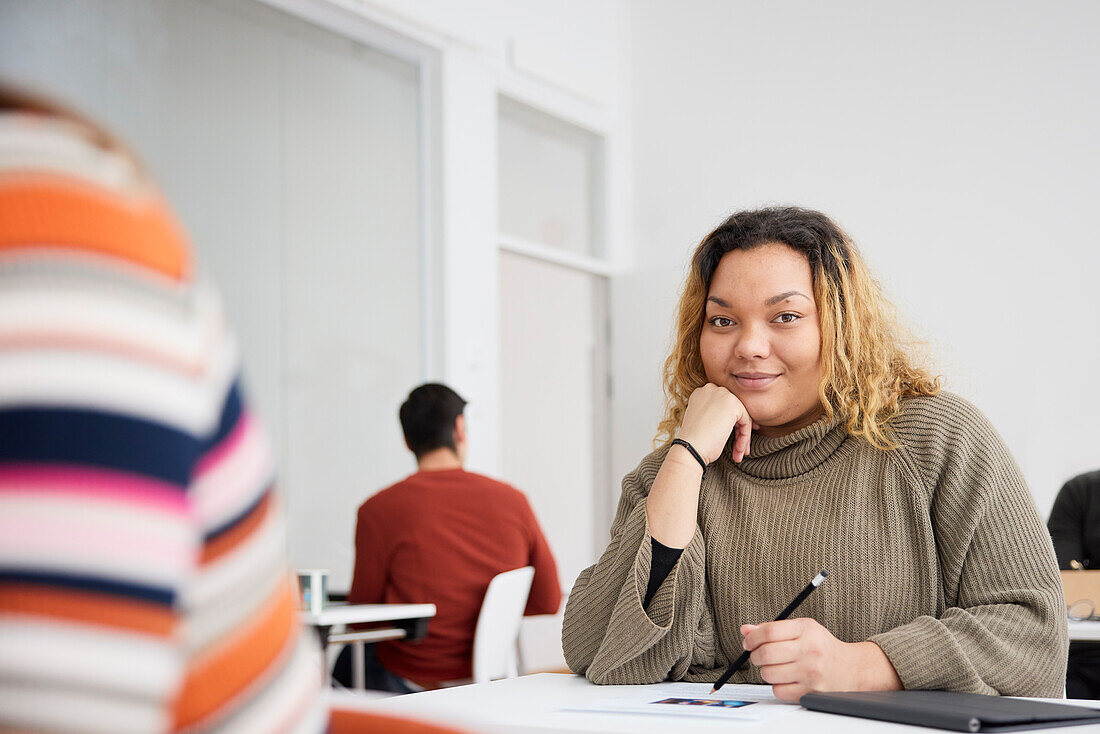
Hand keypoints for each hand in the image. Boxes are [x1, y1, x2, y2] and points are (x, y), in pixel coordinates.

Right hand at [677, 384, 755, 463]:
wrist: (689, 449)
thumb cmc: (694, 442)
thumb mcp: (702, 422)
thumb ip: (715, 414)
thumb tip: (733, 419)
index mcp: (700, 393)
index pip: (723, 405)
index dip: (730, 422)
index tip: (735, 437)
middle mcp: (710, 389)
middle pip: (734, 409)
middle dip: (739, 429)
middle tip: (739, 447)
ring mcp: (722, 394)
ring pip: (742, 416)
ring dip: (742, 436)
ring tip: (738, 452)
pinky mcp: (733, 404)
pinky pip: (746, 422)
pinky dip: (744, 437)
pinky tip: (738, 450)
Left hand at [741, 618, 901, 701]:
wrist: (851, 669)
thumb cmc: (822, 646)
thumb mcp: (802, 629)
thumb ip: (773, 628)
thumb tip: (746, 630)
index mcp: (806, 630)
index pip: (770, 631)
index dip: (753, 637)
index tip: (748, 642)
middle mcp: (810, 651)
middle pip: (766, 653)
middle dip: (755, 655)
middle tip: (757, 655)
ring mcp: (811, 673)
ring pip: (769, 673)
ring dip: (765, 671)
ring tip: (774, 667)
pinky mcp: (810, 691)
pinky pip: (778, 690)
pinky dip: (777, 685)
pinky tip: (786, 679)